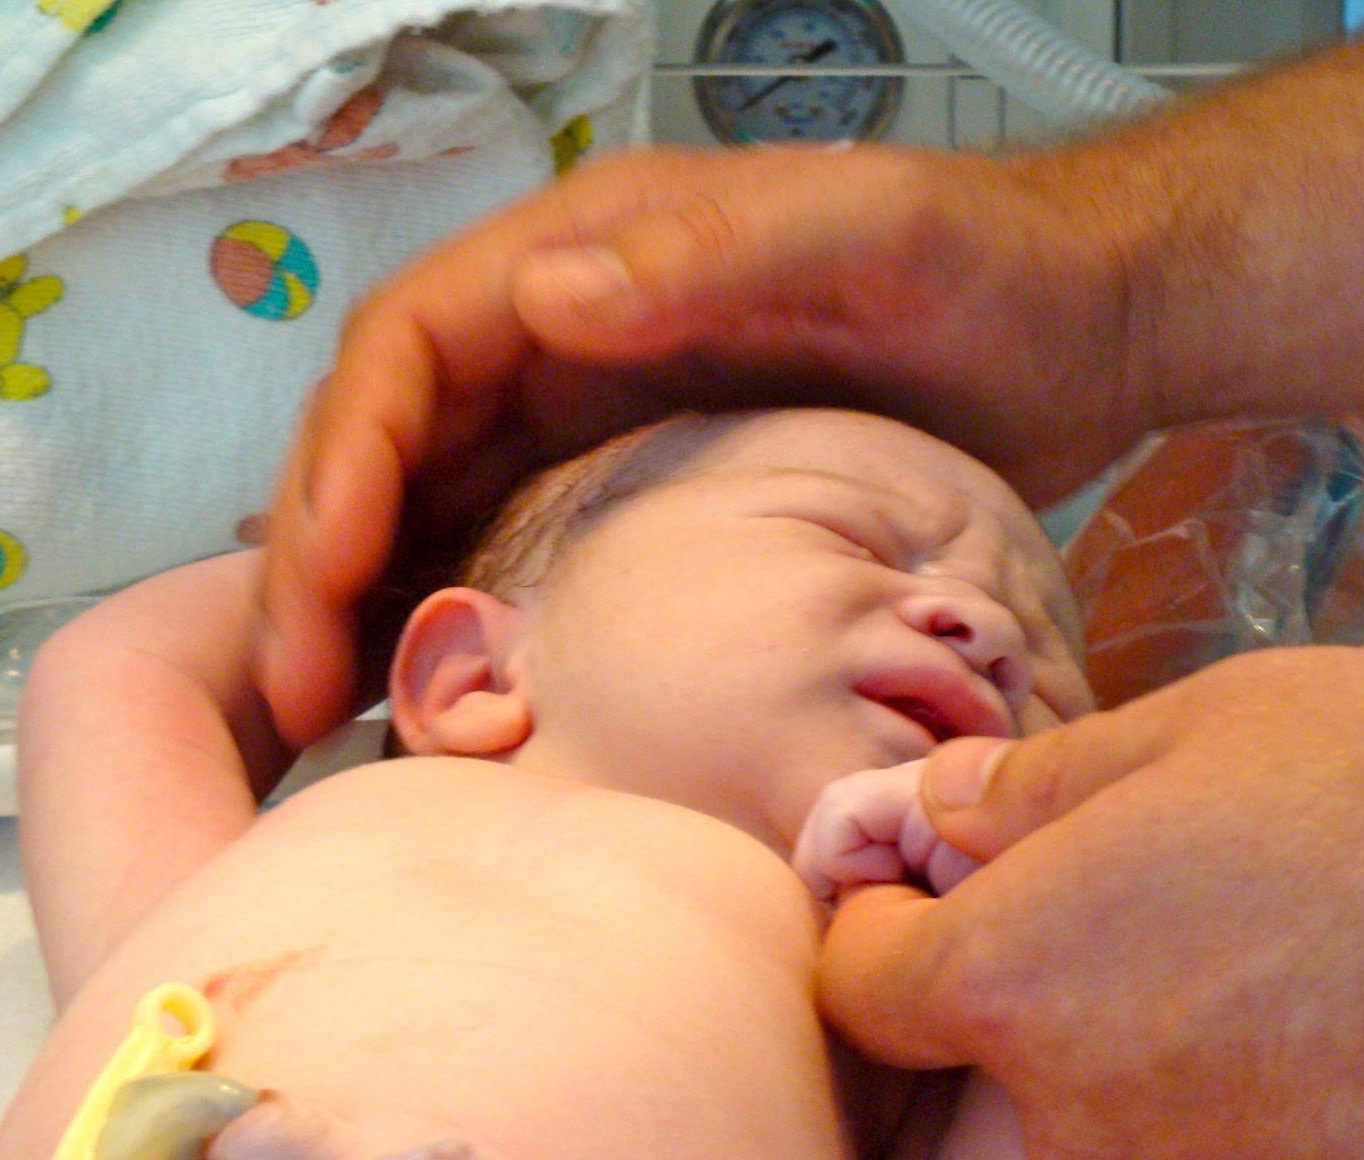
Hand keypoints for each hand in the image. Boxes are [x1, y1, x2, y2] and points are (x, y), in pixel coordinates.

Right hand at [256, 143, 1148, 745]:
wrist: (1069, 327)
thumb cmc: (977, 266)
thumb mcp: (859, 236)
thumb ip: (710, 254)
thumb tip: (539, 302)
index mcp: (585, 254)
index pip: (411, 344)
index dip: (343, 452)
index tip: (316, 567)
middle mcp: (560, 331)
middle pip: (390, 436)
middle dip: (321, 554)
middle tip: (293, 690)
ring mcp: (592, 414)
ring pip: (429, 502)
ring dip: (366, 603)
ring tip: (327, 720)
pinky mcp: (632, 487)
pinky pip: (506, 550)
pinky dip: (452, 616)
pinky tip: (436, 699)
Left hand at [816, 641, 1363, 1159]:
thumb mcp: (1189, 735)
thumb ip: (1032, 789)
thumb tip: (940, 809)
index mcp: (1011, 983)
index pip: (858, 985)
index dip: (877, 925)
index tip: (922, 882)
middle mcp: (1073, 1119)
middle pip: (985, 1046)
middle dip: (1025, 969)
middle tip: (1121, 888)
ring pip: (1095, 1103)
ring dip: (1132, 1029)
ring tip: (1238, 936)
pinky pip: (1200, 1149)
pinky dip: (1220, 1089)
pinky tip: (1298, 1011)